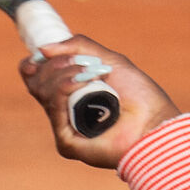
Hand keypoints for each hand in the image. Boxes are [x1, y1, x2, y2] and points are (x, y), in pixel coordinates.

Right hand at [17, 36, 182, 168]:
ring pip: (42, 92)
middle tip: (83, 65)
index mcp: (69, 94)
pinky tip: (81, 83)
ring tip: (90, 74)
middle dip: (55, 65)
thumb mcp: (108, 60)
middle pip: (36, 82)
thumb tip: (42, 49)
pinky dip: (63, 90)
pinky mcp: (66, 143)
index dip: (35, 63)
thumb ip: (78, 46)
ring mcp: (63, 127)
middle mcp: (62, 111)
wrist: (154, 122)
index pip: (36, 77)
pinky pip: (53, 110)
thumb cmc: (138, 94)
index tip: (45, 52)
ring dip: (63, 74)